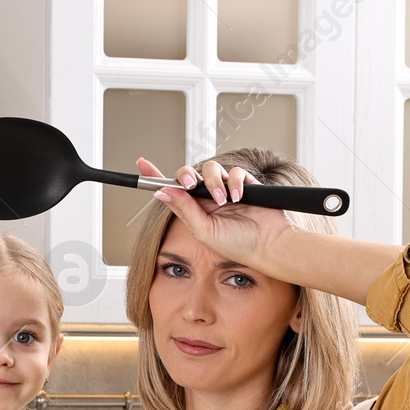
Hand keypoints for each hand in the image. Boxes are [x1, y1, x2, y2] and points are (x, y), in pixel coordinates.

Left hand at [140, 155, 292, 278]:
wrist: (267, 245)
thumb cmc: (237, 245)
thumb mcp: (204, 230)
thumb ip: (184, 209)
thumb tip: (161, 192)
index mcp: (194, 211)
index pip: (172, 190)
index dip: (156, 176)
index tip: (142, 164)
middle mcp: (208, 199)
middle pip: (190, 174)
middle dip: (187, 174)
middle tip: (190, 184)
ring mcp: (226, 190)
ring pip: (212, 169)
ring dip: (214, 182)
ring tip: (223, 200)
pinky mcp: (245, 184)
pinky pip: (235, 171)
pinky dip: (235, 182)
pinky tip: (238, 197)